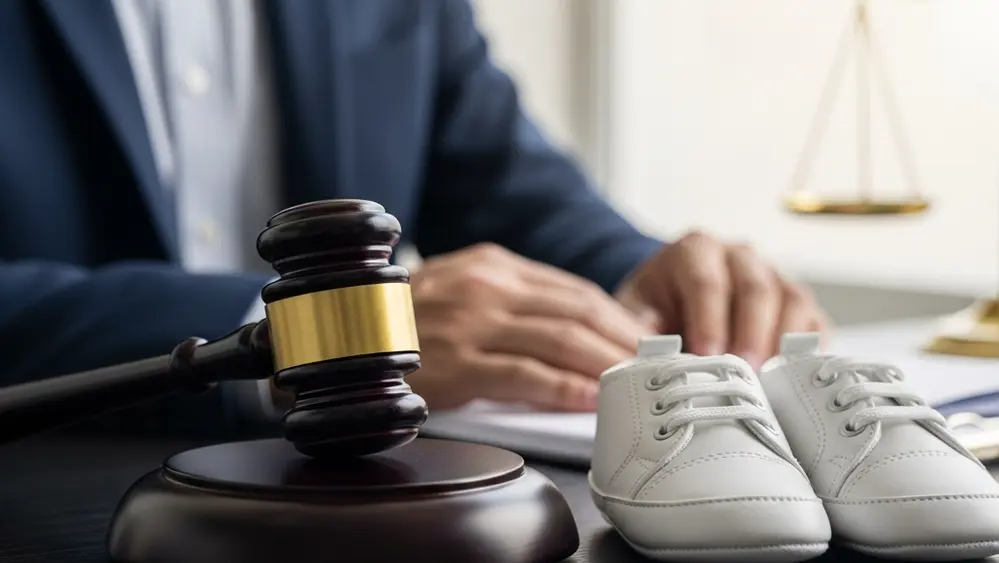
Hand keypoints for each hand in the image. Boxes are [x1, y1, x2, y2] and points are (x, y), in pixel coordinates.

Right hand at [407, 243, 653, 411]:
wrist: (343, 334)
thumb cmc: (409, 318)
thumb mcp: (461, 287)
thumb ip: (512, 299)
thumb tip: (573, 327)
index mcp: (492, 264)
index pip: (572, 289)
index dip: (616, 316)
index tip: (643, 338)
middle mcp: (488, 287)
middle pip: (577, 312)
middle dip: (622, 341)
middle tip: (653, 365)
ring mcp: (473, 323)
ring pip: (562, 341)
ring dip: (605, 364)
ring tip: (632, 384)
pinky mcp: (460, 363)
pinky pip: (529, 376)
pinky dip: (566, 388)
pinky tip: (589, 399)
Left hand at [615, 232, 828, 368]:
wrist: (674, 297)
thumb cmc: (655, 305)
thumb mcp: (635, 309)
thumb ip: (640, 327)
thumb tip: (651, 355)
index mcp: (696, 250)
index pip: (707, 281)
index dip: (709, 321)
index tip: (706, 356)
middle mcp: (739, 256)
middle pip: (755, 288)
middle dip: (750, 334)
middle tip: (743, 373)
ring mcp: (773, 275)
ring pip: (791, 301)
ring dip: (781, 343)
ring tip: (767, 381)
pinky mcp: (795, 302)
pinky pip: (813, 322)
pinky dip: (805, 351)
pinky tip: (791, 379)